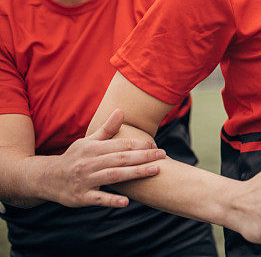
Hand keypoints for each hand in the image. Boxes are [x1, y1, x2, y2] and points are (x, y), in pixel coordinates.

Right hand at [46, 109, 164, 207]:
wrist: (47, 179)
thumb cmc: (74, 158)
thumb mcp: (88, 142)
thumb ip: (106, 129)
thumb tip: (121, 110)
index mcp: (93, 148)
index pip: (120, 145)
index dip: (138, 144)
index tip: (154, 144)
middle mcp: (89, 163)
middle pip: (120, 159)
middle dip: (143, 156)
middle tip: (162, 155)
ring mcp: (85, 181)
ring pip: (114, 176)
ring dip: (135, 173)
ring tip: (155, 170)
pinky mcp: (82, 197)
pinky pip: (98, 198)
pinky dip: (112, 200)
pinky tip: (126, 202)